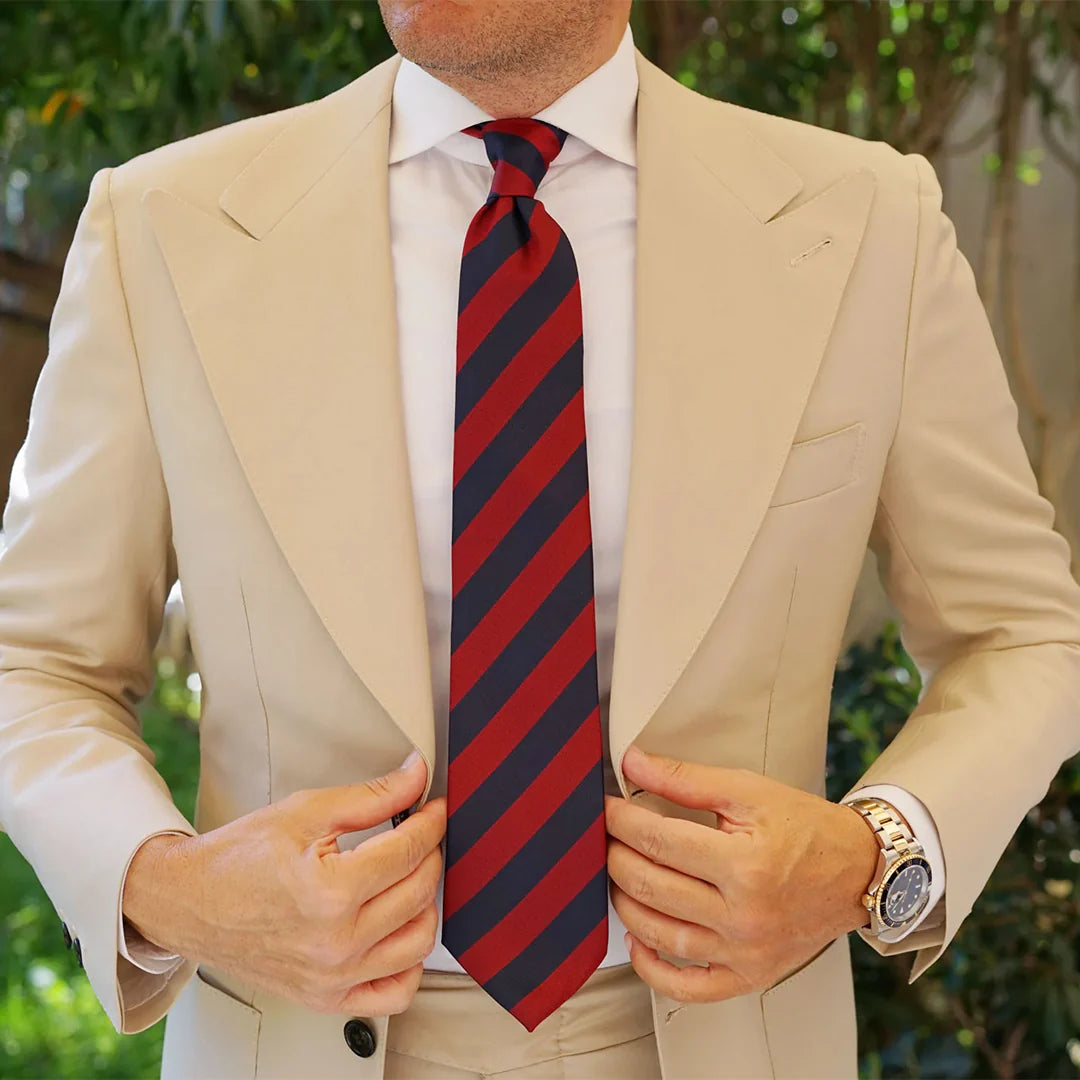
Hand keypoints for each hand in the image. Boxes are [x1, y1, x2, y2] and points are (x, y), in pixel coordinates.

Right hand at [122, 752, 445, 1015]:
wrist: (188, 902)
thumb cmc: (238, 858)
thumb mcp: (305, 811)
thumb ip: (371, 796)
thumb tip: (415, 777)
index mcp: (329, 892)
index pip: (409, 851)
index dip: (430, 821)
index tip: (434, 808)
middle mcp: (335, 943)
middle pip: (420, 892)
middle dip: (429, 853)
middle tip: (418, 833)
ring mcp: (333, 978)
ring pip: (418, 943)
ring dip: (426, 903)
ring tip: (409, 876)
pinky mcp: (327, 998)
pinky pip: (394, 995)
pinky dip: (409, 963)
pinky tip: (398, 930)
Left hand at [604, 745, 878, 1003]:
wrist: (859, 871)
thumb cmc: (805, 828)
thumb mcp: (748, 790)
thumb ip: (686, 778)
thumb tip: (632, 764)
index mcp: (745, 863)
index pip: (659, 841)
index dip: (621, 820)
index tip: (606, 807)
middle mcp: (744, 914)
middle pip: (652, 886)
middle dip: (616, 856)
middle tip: (606, 838)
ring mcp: (745, 952)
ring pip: (660, 934)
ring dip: (625, 902)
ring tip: (618, 876)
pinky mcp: (749, 976)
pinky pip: (689, 987)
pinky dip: (653, 969)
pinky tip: (637, 939)